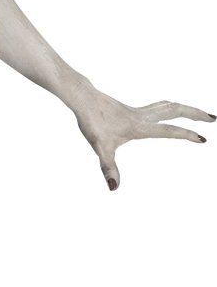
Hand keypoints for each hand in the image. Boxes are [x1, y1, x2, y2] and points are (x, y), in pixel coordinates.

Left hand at [71, 86, 213, 190]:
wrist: (82, 99)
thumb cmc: (91, 123)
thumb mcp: (100, 148)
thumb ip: (108, 167)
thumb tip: (114, 187)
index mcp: (140, 127)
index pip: (170, 130)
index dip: (187, 134)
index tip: (204, 139)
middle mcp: (142, 116)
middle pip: (176, 110)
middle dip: (196, 114)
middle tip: (213, 119)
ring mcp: (138, 111)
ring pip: (168, 105)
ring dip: (185, 108)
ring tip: (198, 114)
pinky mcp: (131, 109)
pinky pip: (158, 106)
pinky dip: (170, 107)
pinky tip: (168, 113)